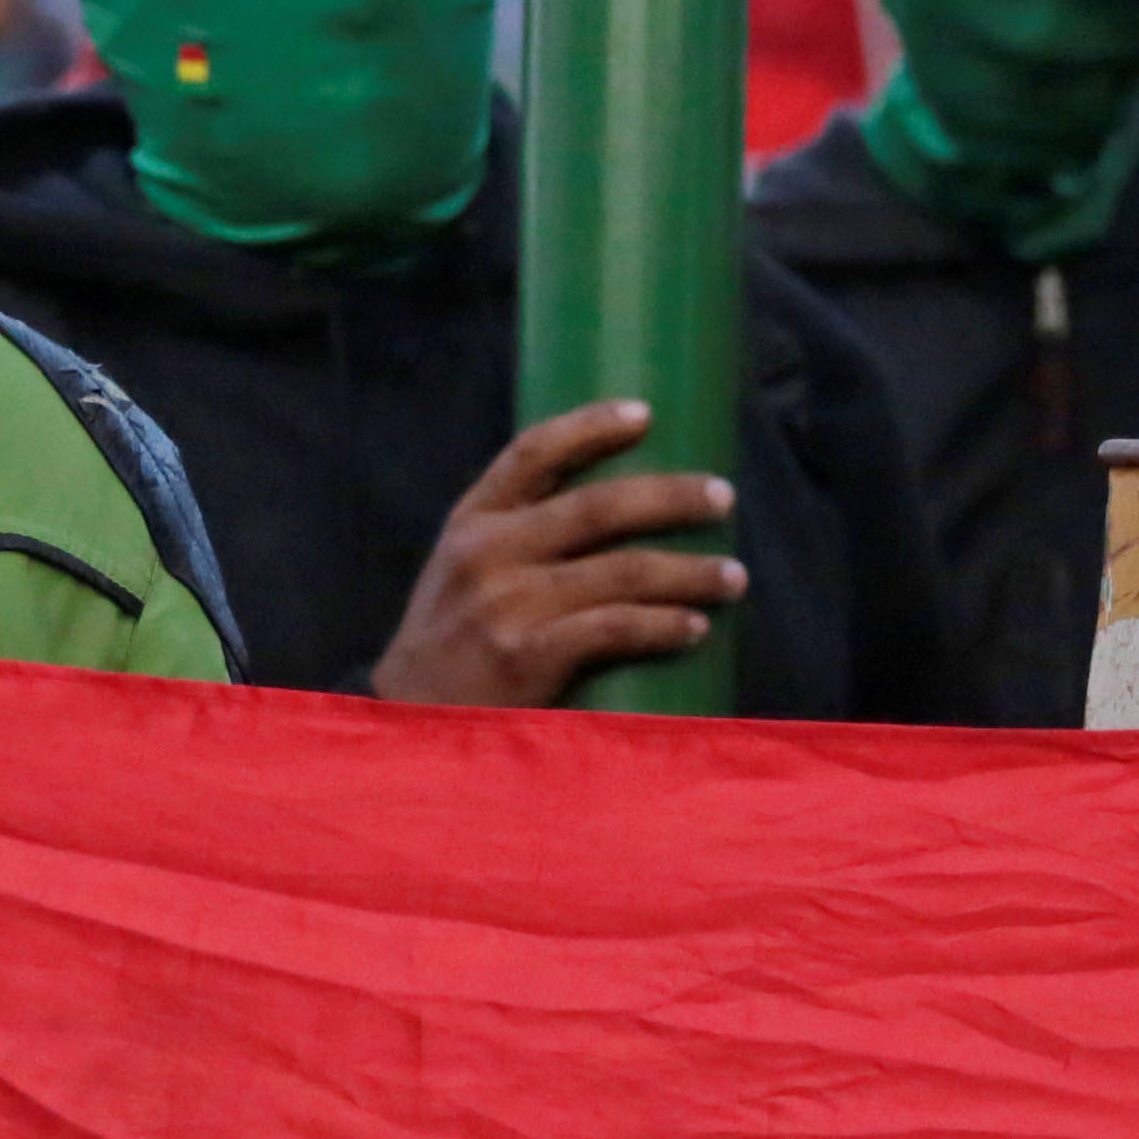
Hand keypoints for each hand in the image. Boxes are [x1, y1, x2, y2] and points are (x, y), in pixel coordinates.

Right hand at [366, 399, 743, 704]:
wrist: (406, 725)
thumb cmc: (451, 648)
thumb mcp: (460, 575)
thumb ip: (515, 541)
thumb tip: (614, 513)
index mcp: (471, 522)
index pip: (533, 452)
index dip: (591, 425)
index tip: (646, 414)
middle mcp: (487, 552)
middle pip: (597, 506)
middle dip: (671, 497)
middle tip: (723, 495)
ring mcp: (506, 604)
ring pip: (621, 571)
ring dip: (688, 572)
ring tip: (732, 576)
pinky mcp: (526, 656)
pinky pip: (614, 628)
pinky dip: (663, 625)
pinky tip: (694, 628)